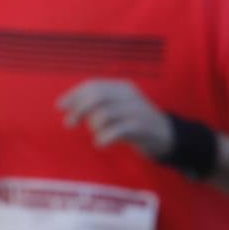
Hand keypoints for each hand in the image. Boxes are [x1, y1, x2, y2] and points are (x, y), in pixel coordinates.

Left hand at [57, 80, 173, 158]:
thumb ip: (100, 104)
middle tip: (69, 124)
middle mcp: (130, 96)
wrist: (168, 136)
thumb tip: (72, 108)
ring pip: (105, 114)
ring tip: (97, 135)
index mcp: (123, 87)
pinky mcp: (142, 126)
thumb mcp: (120, 107)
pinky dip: (104, 138)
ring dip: (94, 127)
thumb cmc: (136, 122)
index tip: (60, 107)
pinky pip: (116, 130)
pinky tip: (101, 144)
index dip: (74, 95)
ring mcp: (137, 110)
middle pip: (97, 97)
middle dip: (79, 110)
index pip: (93, 85)